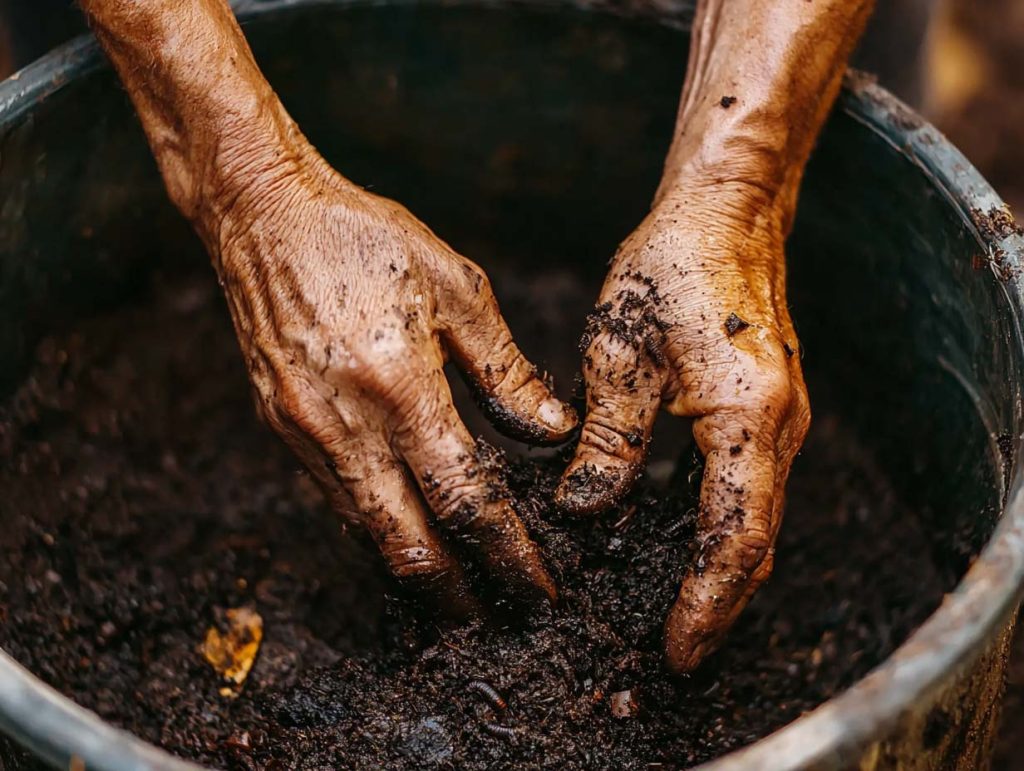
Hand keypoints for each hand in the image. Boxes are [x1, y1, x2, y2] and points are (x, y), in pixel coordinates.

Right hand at [78, 0, 576, 617]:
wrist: (262, 217)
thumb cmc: (365, 238)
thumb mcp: (456, 286)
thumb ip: (505, 368)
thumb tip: (550, 430)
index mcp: (400, 387)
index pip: (466, 499)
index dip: (508, 552)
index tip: (537, 584)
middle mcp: (345, 425)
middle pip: (407, 544)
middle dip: (455, 592)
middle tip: (493, 615)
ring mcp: (304, 434)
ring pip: (365, 532)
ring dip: (413, 568)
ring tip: (456, 589)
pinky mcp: (281, 429)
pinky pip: (335, 500)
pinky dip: (376, 528)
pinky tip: (404, 531)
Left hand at [556, 181, 809, 671]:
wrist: (725, 211)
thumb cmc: (672, 266)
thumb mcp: (621, 352)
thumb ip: (609, 439)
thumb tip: (583, 512)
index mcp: (748, 416)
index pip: (734, 536)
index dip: (706, 602)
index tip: (676, 651)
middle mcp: (779, 428)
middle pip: (755, 542)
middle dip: (717, 603)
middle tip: (674, 653)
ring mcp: (778, 420)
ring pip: (753, 519)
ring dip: (719, 571)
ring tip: (673, 614)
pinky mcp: (763, 410)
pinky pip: (745, 487)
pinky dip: (716, 526)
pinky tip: (672, 542)